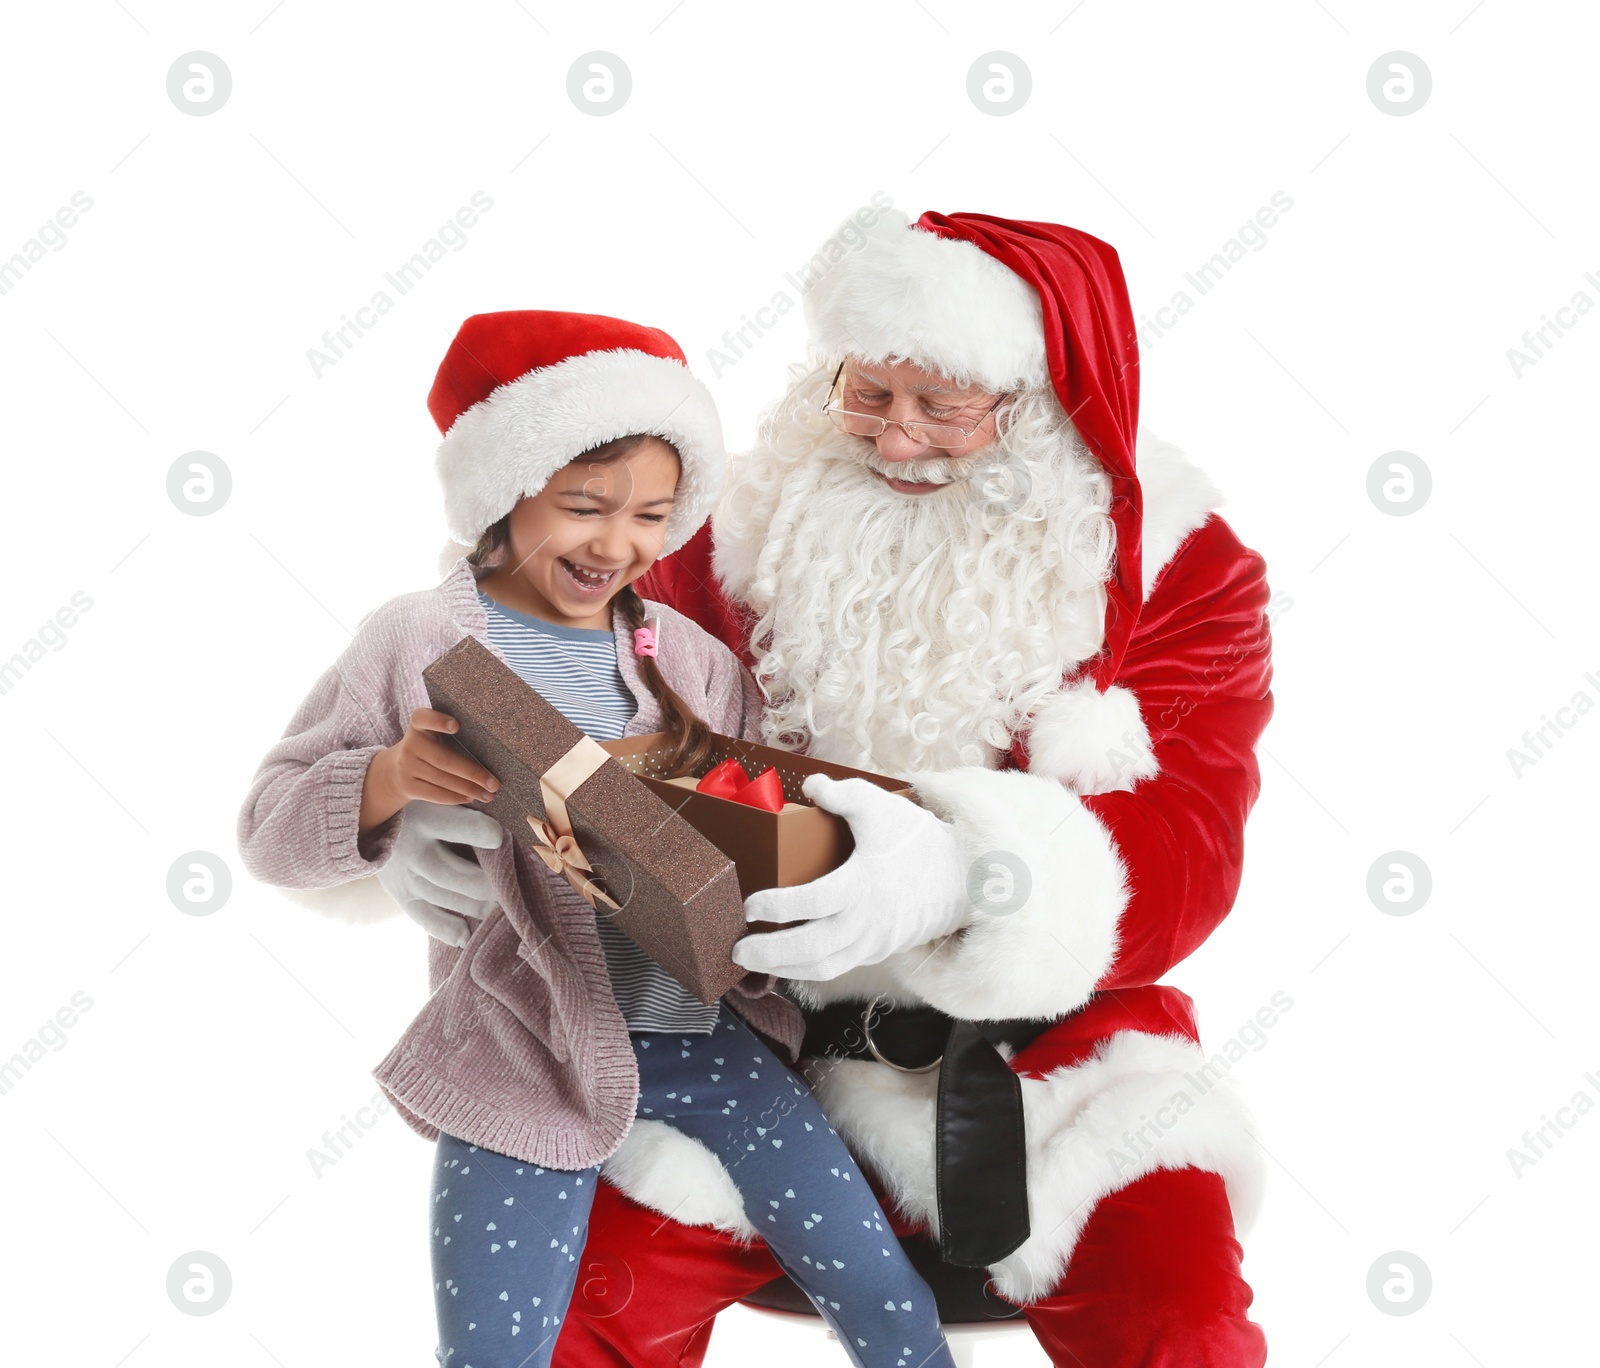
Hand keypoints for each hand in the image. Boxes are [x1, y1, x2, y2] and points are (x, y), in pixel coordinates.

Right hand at [360, 707, 499, 832]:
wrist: (394, 770)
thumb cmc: (427, 747)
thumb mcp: (431, 733)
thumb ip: (449, 733)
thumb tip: (490, 753)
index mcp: (418, 725)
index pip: (422, 718)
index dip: (438, 721)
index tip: (456, 725)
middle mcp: (409, 744)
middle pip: (444, 759)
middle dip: (473, 773)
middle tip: (494, 784)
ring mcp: (406, 766)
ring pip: (442, 780)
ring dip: (469, 789)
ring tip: (489, 795)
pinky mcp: (407, 785)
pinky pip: (434, 794)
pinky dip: (455, 798)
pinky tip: (471, 798)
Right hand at [376, 800, 505, 946]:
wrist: (366, 817)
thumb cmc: (420, 800)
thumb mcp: (439, 794)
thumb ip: (468, 804)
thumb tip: (510, 821)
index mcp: (427, 818)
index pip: (465, 828)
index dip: (490, 835)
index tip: (503, 838)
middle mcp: (414, 851)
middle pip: (462, 877)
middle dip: (494, 884)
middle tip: (513, 884)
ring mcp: (405, 878)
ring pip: (452, 901)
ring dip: (482, 906)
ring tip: (503, 904)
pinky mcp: (400, 896)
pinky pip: (427, 919)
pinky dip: (449, 930)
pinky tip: (468, 934)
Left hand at [731, 774, 968, 980]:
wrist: (960, 877)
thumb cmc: (915, 840)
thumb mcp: (882, 807)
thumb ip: (844, 795)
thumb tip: (811, 785)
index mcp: (863, 885)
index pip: (814, 904)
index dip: (779, 908)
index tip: (750, 904)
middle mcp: (866, 922)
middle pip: (812, 948)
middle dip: (770, 953)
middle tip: (736, 949)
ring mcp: (872, 942)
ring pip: (822, 967)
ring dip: (783, 968)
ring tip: (750, 962)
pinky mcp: (875, 951)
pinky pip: (835, 968)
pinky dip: (805, 970)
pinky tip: (781, 964)